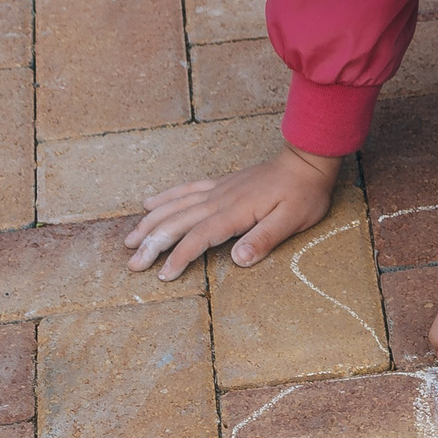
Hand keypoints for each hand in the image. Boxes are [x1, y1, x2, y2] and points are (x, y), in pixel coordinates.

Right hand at [125, 146, 340, 281]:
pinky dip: (165, 197)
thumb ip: (264, 239)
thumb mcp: (292, 221)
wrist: (307, 161)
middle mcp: (219, 200)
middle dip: (152, 244)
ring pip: (175, 206)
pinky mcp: (221, 183)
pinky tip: (148, 204)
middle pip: (177, 222)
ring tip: (129, 239)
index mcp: (235, 212)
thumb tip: (238, 260)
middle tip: (132, 263)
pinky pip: (186, 189)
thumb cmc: (303, 194)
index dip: (179, 257)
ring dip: (150, 222)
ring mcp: (218, 190)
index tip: (162, 275)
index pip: (198, 238)